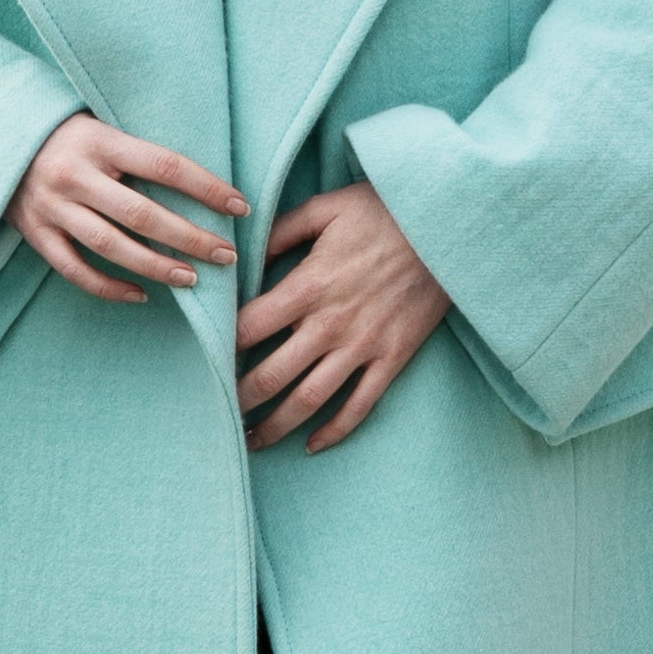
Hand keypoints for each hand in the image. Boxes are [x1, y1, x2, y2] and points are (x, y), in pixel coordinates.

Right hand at [14, 111, 244, 302]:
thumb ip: (137, 152)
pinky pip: (75, 269)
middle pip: (142, 214)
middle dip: (190, 238)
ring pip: (111, 247)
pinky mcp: (35, 233)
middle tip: (226, 255)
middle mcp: (75, 174)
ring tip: (191, 279)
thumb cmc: (64, 134)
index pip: (164, 166)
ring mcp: (52, 207)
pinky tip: (141, 295)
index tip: (239, 207)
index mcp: (99, 141)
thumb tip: (200, 183)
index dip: (206, 188)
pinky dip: (109, 287)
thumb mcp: (100, 126)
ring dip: (156, 267)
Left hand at [237, 183, 446, 447]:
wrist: (448, 227)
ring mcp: (363, 346)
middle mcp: (330, 325)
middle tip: (217, 412)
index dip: (220, 349)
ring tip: (252, 441)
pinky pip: (360, 405)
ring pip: (309, 401)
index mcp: (307, 288)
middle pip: (271, 377)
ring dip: (276, 427)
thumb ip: (280, 231)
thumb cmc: (384, 211)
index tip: (204, 361)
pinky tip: (311, 444)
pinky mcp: (393, 358)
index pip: (248, 330)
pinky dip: (334, 430)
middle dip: (239, 400)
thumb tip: (243, 253)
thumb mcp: (325, 208)